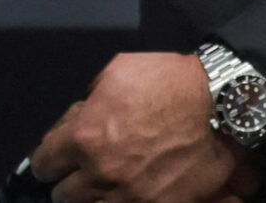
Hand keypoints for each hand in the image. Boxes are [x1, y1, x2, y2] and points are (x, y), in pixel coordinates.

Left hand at [30, 52, 264, 202]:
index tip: (52, 161)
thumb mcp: (113, 75)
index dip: (48, 160)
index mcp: (85, 137)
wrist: (221, 108)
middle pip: (65, 194)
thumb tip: (78, 119)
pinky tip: (126, 195)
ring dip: (94, 197)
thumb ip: (88, 103)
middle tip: (78, 174)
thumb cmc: (169, 84)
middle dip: (69, 182)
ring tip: (101, 188)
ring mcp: (133, 197)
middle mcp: (104, 173)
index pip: (45, 163)